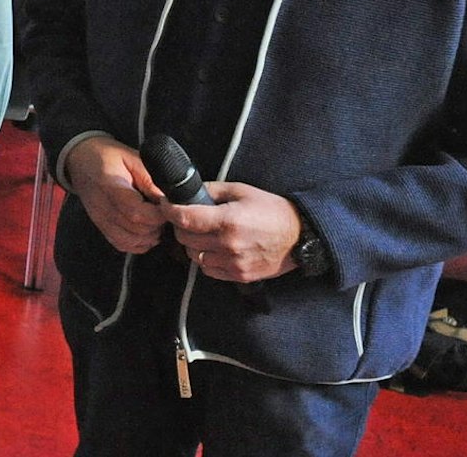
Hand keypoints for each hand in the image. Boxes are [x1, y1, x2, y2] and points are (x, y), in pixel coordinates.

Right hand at [61, 135, 165, 254]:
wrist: (81, 160)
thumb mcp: (132, 158)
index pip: (137, 212)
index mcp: (110, 187)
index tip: (168, 206)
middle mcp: (103, 208)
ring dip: (150, 235)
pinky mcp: (101, 227)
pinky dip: (139, 243)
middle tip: (164, 211)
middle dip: (158, 224)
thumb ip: (149, 179)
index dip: (158, 214)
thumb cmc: (107, 156)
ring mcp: (101, 220)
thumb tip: (168, 200)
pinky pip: (123, 244)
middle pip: (137, 229)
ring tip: (155, 220)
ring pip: (132, 241)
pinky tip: (145, 230)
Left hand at [161, 182, 302, 282]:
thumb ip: (211, 190)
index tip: (166, 205)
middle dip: (181, 226)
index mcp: (228, 221)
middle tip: (188, 218)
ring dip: (193, 244)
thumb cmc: (271, 210)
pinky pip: (207, 269)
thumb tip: (188, 192)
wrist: (299, 237)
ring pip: (194, 256)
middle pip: (184, 238)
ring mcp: (233, 263)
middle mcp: (228, 245)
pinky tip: (215, 248)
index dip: (169, 210)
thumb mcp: (241, 191)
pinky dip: (205, 259)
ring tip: (204, 234)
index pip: (184, 219)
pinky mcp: (238, 276)